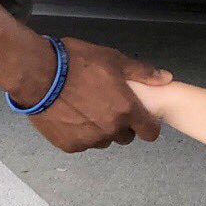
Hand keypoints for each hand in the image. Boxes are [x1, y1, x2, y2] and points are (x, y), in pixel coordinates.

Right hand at [27, 38, 170, 150]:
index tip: (139, 116)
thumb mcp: (112, 59)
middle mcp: (110, 130)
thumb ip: (141, 72)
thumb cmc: (77, 62)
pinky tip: (70, 114)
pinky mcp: (70, 146)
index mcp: (126, 109)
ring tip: (85, 107)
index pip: (150, 132)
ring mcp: (89, 140)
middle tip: (106, 104)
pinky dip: (80, 133)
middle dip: (121, 124)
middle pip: (125, 136)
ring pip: (103, 140)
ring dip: (100, 129)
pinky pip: (82, 143)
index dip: (146, 124)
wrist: (39, 74)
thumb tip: (166, 78)